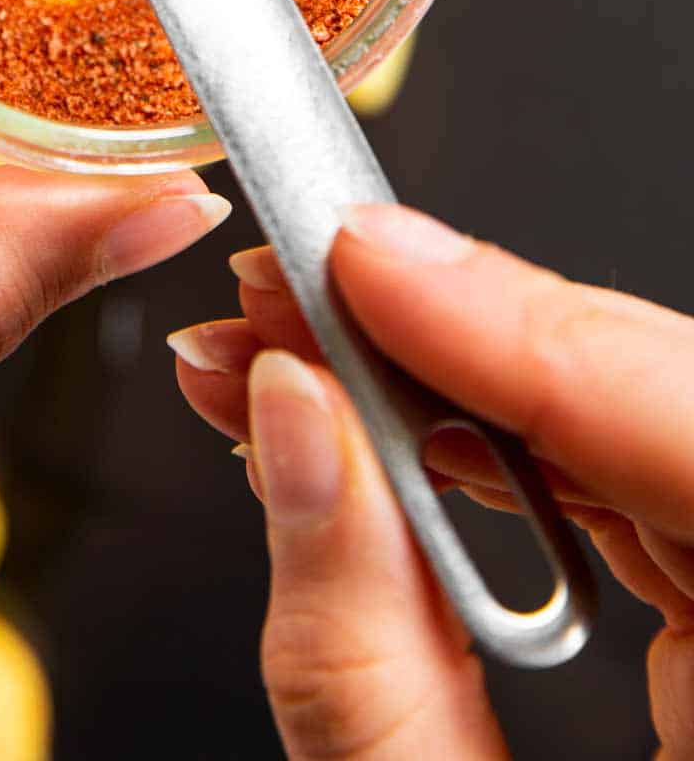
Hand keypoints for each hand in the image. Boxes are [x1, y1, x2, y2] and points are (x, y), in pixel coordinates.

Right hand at [170, 204, 693, 758]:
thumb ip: (362, 666)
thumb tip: (293, 431)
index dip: (519, 324)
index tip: (365, 262)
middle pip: (648, 399)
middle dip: (442, 339)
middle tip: (280, 303)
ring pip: (620, 422)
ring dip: (435, 386)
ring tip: (279, 362)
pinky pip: (612, 484)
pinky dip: (478, 450)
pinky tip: (364, 431)